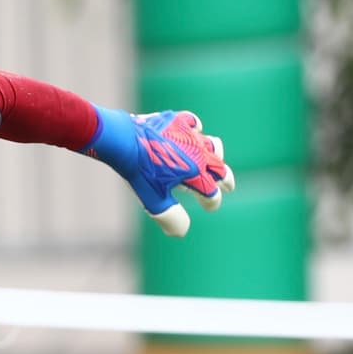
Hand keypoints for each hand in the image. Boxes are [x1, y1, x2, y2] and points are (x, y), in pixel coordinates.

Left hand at [85, 107, 235, 237]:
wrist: (124, 140)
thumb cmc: (139, 172)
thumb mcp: (153, 200)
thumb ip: (170, 218)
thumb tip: (181, 232)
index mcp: (196, 175)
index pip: (212, 193)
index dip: (212, 202)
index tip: (210, 207)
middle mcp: (199, 154)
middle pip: (220, 169)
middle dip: (225, 180)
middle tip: (228, 186)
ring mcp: (190, 136)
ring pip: (212, 145)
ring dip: (216, 155)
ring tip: (215, 160)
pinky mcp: (176, 122)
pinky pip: (193, 123)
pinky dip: (196, 129)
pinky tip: (194, 131)